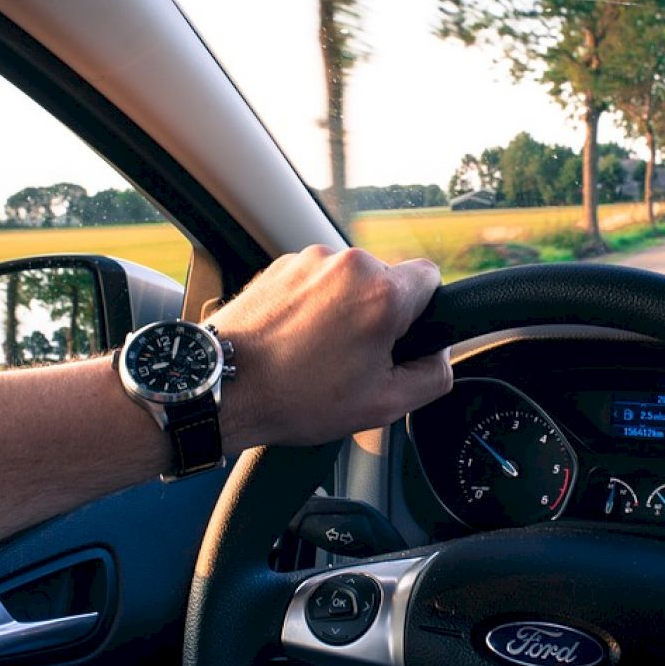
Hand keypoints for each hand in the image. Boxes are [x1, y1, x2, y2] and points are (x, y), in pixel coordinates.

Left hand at [206, 246, 451, 448]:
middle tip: (354, 358)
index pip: (431, 277)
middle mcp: (349, 265)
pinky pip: (317, 281)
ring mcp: (311, 260)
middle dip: (379, 315)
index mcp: (382, 294)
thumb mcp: (384, 405)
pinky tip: (296, 339)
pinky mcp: (282, 264)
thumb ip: (433, 376)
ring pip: (350, 282)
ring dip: (345, 310)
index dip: (423, 311)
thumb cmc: (297, 397)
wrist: (224, 386)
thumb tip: (440, 355)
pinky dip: (314, 305)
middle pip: (388, 281)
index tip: (400, 338)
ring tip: (317, 352)